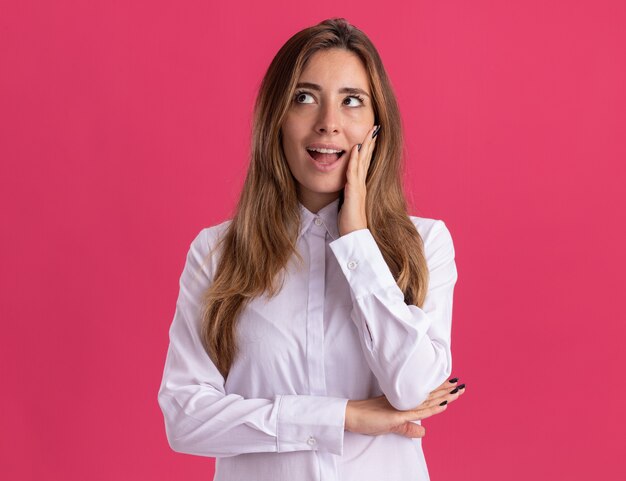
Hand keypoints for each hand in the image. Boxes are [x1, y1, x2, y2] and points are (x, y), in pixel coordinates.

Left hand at [337, 124, 379, 236]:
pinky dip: (354, 159)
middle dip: (371, 143)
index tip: (371, 137)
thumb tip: (345, 186)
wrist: (354, 236)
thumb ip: (348, 193)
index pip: (365, 163)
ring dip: (366, 146)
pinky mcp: (354, 192)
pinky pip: (353, 172)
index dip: (369, 149)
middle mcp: (362, 184)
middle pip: (367, 159)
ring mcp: (359, 187)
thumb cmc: (350, 223)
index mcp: (361, 186)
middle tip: (375, 128)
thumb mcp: (348, 203)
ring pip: (363, 162)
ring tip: (370, 133)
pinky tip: (355, 149)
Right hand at [344, 378, 465, 438]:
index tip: (451, 385)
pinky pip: (418, 413)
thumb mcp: (392, 426)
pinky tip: (443, 405)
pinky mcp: (397, 415)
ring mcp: (402, 407)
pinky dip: (432, 409)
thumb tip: (423, 432)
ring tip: (457, 390)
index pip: (425, 396)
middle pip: (429, 395)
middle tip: (460, 384)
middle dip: (446, 390)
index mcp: (404, 402)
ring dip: (444, 396)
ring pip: (427, 401)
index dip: (439, 391)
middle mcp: (405, 402)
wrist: (352, 415)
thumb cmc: (368, 418)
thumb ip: (407, 428)